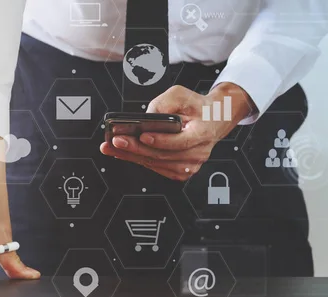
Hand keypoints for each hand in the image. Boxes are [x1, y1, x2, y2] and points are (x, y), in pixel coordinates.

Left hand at [100, 83, 254, 180]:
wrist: (214, 119)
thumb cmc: (197, 107)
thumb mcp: (182, 95)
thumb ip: (164, 103)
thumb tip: (146, 118)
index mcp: (202, 132)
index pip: (180, 142)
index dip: (160, 140)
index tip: (142, 136)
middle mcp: (198, 152)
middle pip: (163, 155)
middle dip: (135, 148)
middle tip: (116, 141)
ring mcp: (190, 164)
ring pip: (157, 163)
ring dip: (133, 157)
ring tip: (113, 148)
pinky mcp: (182, 170)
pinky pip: (158, 168)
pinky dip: (140, 160)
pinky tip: (125, 154)